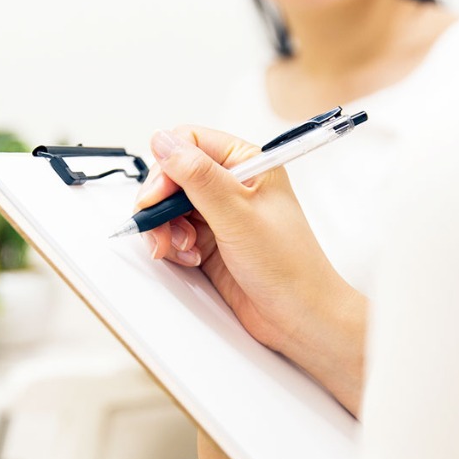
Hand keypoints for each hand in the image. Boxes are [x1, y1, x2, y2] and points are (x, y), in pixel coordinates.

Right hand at [135, 127, 366, 413]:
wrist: (301, 317)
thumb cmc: (288, 265)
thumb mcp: (237, 215)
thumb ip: (198, 177)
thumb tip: (164, 141)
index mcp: (248, 164)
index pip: (189, 144)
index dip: (167, 168)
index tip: (157, 197)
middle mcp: (233, 185)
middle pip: (173, 176)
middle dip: (161, 204)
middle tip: (159, 229)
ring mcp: (221, 215)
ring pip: (170, 207)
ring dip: (166, 228)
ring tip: (182, 249)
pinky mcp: (212, 242)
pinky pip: (176, 233)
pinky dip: (174, 246)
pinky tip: (190, 259)